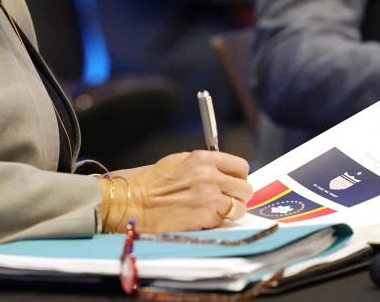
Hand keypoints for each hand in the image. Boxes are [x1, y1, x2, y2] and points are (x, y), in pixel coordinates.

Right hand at [102, 151, 252, 232]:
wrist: (134, 200)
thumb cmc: (152, 182)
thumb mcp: (179, 161)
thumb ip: (204, 164)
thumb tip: (224, 172)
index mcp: (203, 159)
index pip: (241, 167)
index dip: (239, 177)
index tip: (233, 183)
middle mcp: (209, 175)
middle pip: (245, 189)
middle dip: (238, 197)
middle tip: (226, 200)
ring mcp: (209, 197)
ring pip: (239, 208)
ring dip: (230, 212)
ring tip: (214, 211)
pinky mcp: (205, 216)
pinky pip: (222, 221)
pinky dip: (214, 222)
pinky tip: (200, 218)